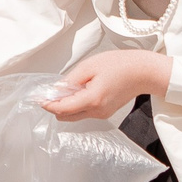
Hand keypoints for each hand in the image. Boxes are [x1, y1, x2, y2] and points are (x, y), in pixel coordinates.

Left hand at [40, 50, 170, 120]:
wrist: (144, 72)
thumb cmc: (120, 65)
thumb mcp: (89, 66)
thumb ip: (69, 81)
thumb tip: (55, 90)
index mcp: (92, 100)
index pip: (62, 109)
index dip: (47, 104)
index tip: (37, 98)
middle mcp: (97, 111)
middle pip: (66, 116)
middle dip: (55, 106)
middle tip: (50, 91)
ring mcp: (102, 114)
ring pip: (74, 116)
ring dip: (66, 105)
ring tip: (67, 88)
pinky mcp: (106, 112)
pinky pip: (84, 112)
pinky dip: (76, 104)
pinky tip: (78, 91)